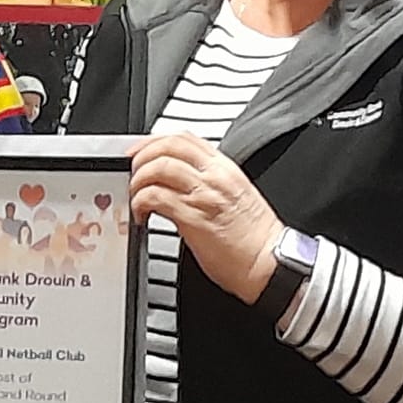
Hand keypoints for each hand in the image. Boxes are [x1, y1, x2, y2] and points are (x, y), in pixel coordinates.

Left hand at [127, 133, 283, 304]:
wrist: (270, 264)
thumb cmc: (255, 239)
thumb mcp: (236, 196)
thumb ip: (211, 183)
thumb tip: (182, 181)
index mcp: (226, 170)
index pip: (185, 138)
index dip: (155, 141)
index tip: (140, 151)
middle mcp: (215, 177)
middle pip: (168, 147)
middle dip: (142, 155)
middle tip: (132, 171)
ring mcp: (203, 196)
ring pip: (159, 168)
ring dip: (138, 180)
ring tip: (135, 194)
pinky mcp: (193, 218)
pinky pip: (156, 197)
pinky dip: (140, 202)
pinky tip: (141, 214)